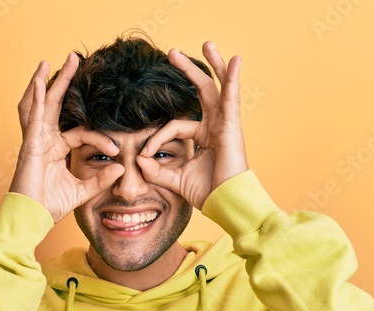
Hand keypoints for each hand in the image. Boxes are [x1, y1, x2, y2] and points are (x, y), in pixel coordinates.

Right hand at [9, 54, 124, 222]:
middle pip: (57, 105)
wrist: (31, 219)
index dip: (100, 139)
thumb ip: (101, 179)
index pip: (81, 132)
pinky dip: (36, 98)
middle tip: (74, 59)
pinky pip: (34, 117)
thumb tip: (121, 167)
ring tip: (59, 61)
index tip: (117, 149)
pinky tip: (39, 81)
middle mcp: (44, 140)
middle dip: (66, 82)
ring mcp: (36, 141)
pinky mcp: (30, 145)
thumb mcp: (82, 191)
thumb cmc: (49, 207)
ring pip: (45, 104)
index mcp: (55, 149)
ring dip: (53, 82)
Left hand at [137, 42, 248, 209]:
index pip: (174, 126)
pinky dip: (233, 79)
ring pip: (216, 88)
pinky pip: (231, 98)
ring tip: (207, 43)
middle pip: (201, 92)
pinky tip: (235, 60)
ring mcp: (225, 124)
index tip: (143, 155)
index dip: (156, 139)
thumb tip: (137, 159)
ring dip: (211, 65)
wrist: (226, 203)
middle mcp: (215, 126)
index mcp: (204, 136)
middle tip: (172, 52)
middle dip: (188, 71)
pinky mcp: (231, 126)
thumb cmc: (207, 192)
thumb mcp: (174, 180)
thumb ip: (156, 170)